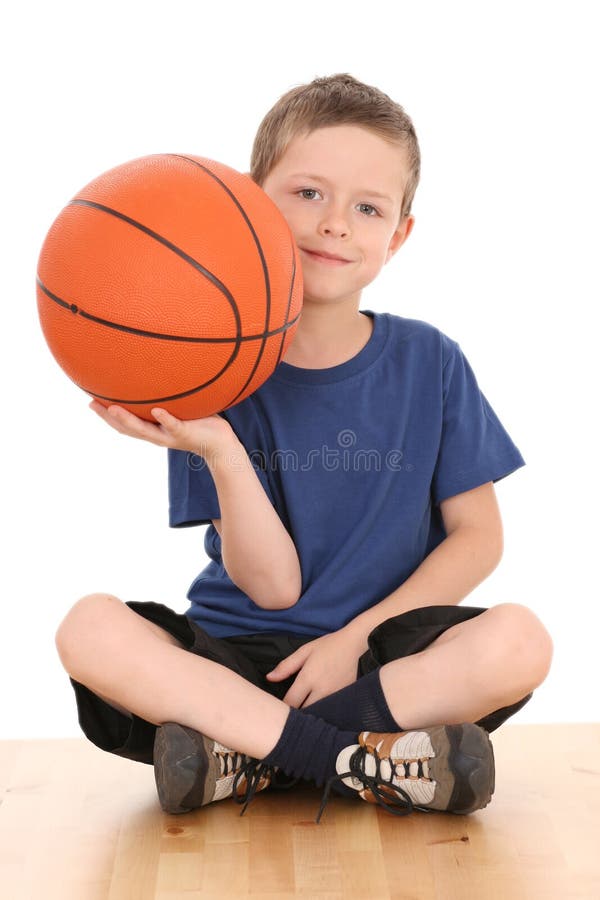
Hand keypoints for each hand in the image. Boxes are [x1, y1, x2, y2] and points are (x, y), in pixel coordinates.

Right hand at [88, 400, 236, 457]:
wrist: (222, 445)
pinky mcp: (186, 433)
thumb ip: (172, 395)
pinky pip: (174, 426)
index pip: (125, 424)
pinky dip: (165, 419)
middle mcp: (158, 435)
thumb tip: (165, 372)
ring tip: (112, 408)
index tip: (90, 402)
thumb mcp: (183, 408)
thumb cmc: (202, 423)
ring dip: (128, 420)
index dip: (106, 416)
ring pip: (145, 430)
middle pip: (127, 428)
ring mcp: (170, 435)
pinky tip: (156, 411)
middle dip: (108, 418)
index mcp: (154, 429)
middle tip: (92, 404)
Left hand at [265, 628, 367, 707]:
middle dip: (295, 715)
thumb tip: (269, 678)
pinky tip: (319, 712)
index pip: (290, 703)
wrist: (358, 644)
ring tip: (302, 716)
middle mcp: (322, 690)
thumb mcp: (305, 650)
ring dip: (309, 716)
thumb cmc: (330, 645)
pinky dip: (323, 714)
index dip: (282, 708)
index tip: (277, 709)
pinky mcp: (345, 699)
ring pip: (317, 715)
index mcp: (308, 678)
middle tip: (288, 715)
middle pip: (303, 713)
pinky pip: (330, 712)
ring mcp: (335, 697)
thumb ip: (286, 666)